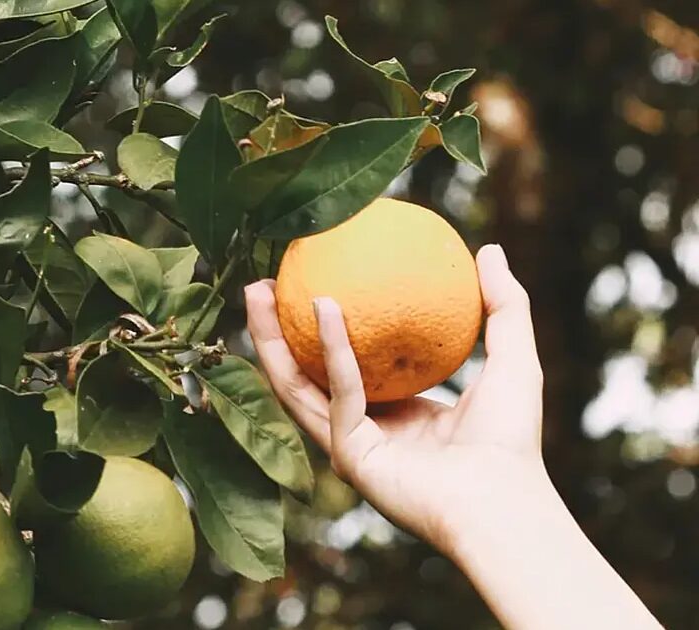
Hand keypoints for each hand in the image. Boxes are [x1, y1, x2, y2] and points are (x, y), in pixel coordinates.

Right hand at [244, 244, 548, 551]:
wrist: (504, 499)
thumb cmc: (512, 440)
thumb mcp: (512, 356)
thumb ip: (503, 305)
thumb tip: (490, 249)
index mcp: (391, 413)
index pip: (343, 366)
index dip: (319, 327)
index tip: (307, 281)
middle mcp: (361, 429)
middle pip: (302, 373)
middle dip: (274, 329)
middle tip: (263, 281)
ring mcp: (348, 444)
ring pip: (296, 385)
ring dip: (272, 337)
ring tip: (258, 290)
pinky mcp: (348, 454)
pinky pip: (339, 391)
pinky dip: (331, 348)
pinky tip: (324, 306)